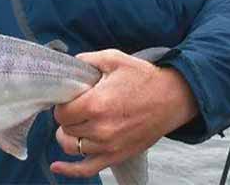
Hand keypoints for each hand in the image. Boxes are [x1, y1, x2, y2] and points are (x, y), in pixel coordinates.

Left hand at [50, 49, 197, 177]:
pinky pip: (87, 169)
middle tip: (78, 108)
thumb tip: (68, 66)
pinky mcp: (116, 156)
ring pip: (72, 147)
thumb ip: (86, 60)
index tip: (71, 99)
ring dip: (69, 136)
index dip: (62, 104)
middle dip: (68, 118)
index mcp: (96, 105)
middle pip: (66, 129)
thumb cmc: (144, 78)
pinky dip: (70, 170)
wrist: (173, 98)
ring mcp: (108, 146)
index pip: (61, 113)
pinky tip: (57, 166)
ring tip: (76, 126)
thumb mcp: (114, 59)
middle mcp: (100, 129)